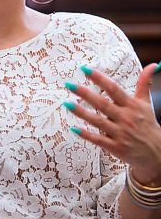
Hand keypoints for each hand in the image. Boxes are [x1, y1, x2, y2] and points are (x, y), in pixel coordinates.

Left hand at [64, 63, 160, 185]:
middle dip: (85, 93)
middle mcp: (125, 118)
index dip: (99, 78)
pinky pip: (98, 140)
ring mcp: (120, 133)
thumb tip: (152, 65)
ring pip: (98, 121)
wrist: (156, 153)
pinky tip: (74, 129)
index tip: (85, 69)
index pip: (113, 89)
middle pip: (102, 103)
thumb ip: (144, 83)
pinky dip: (86, 135)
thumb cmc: (147, 124)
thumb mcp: (146, 103)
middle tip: (69, 84)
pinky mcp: (116, 147)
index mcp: (131, 105)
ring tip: (67, 103)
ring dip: (82, 113)